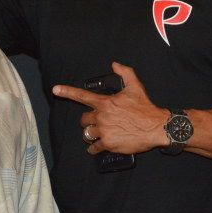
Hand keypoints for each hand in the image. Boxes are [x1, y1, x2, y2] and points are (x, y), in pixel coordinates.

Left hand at [52, 61, 168, 154]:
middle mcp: (101, 116)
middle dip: (89, 120)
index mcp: (105, 102)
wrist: (156, 127)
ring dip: (91, 134)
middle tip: (98, 122)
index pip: (82, 95)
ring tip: (99, 134)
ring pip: (87, 133)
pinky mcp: (108, 144)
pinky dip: (94, 148)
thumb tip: (115, 64)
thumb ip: (125, 73)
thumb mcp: (136, 87)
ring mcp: (104, 131)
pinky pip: (94, 147)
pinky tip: (97, 147)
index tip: (55, 89)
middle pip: (84, 119)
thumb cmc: (145, 107)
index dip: (67, 91)